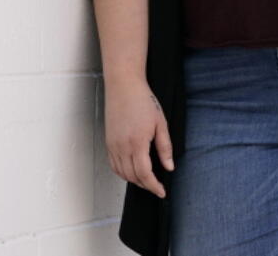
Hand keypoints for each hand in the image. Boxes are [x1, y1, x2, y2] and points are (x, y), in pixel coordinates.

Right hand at [103, 78, 174, 198]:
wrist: (123, 86)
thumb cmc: (143, 101)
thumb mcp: (160, 123)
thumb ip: (165, 147)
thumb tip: (169, 167)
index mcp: (137, 143)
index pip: (145, 174)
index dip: (154, 186)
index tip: (162, 191)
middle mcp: (122, 147)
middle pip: (133, 176)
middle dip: (146, 185)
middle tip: (157, 186)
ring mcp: (113, 145)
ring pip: (122, 173)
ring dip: (134, 180)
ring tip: (146, 179)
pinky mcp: (108, 142)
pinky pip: (114, 164)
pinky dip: (123, 172)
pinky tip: (132, 170)